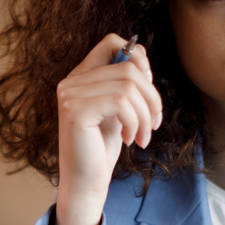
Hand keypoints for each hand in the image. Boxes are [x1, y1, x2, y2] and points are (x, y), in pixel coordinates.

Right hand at [54, 33, 162, 224]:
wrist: (86, 182)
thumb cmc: (102, 147)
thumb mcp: (118, 109)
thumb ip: (124, 83)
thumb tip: (141, 56)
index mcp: (81, 76)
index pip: (112, 42)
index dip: (139, 58)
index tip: (148, 88)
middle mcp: (71, 81)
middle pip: (128, 67)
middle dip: (152, 96)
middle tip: (154, 123)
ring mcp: (70, 95)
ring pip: (128, 86)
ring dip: (146, 114)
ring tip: (143, 135)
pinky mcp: (76, 111)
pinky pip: (121, 102)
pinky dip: (135, 122)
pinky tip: (130, 140)